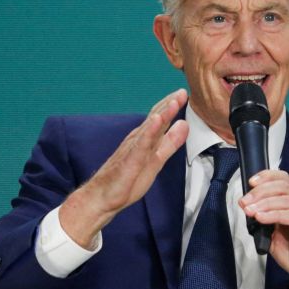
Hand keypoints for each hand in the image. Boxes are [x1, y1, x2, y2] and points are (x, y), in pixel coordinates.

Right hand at [59, 89, 188, 248]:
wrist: (103, 198)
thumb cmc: (127, 180)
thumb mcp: (157, 159)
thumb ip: (170, 143)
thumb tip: (184, 125)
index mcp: (145, 140)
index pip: (160, 119)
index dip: (172, 106)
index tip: (183, 93)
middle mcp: (138, 140)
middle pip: (155, 118)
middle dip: (169, 104)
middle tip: (181, 91)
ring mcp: (133, 149)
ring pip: (150, 129)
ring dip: (162, 114)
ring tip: (174, 101)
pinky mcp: (130, 160)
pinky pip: (141, 144)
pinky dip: (150, 131)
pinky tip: (157, 121)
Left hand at [239, 170, 288, 288]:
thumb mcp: (276, 237)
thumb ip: (266, 223)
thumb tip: (251, 212)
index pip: (283, 180)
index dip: (266, 177)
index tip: (250, 183)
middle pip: (282, 186)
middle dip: (259, 192)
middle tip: (244, 202)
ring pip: (285, 199)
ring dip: (263, 204)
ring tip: (250, 211)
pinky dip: (273, 214)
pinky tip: (261, 218)